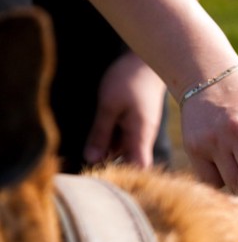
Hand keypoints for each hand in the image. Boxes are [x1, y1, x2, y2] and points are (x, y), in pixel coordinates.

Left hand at [84, 51, 165, 166]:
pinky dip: (109, 141)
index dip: (125, 177)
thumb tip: (91, 159)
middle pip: (129, 162)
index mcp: (140, 136)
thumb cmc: (129, 81)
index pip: (139, 169)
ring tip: (87, 153)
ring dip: (107, 153)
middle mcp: (143, 137)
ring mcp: (139, 131)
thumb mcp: (109, 106)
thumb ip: (100, 134)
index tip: (103, 180)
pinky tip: (96, 139)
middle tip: (87, 169)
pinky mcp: (135, 124)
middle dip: (110, 167)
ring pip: (123, 150)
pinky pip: (122, 139)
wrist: (145, 62)